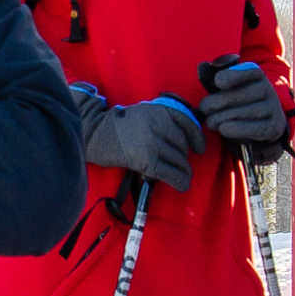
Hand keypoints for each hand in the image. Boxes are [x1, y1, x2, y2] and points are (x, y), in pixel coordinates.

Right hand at [82, 94, 205, 192]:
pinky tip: (182, 185)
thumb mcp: (143, 113)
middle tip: (179, 165)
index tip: (199, 149)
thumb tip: (185, 143)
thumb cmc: (118, 126)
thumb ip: (163, 121)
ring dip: (183, 171)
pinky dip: (179, 181)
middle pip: (182, 145)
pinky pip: (170, 172)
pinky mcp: (146, 160)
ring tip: (182, 177)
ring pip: (178, 160)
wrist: (95, 135)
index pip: (187, 122)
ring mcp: (152, 142)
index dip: (197, 137)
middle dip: (183, 158)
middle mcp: (158, 124)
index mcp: (159, 110)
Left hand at [195, 60, 288, 146]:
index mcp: (256, 74)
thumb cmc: (233, 102)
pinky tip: (223, 129)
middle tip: (204, 109)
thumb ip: (211, 75)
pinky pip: (254, 128)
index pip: (248, 71)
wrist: (255, 127)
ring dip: (221, 118)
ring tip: (211, 122)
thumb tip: (201, 66)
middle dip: (216, 102)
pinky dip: (237, 129)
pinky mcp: (274, 127)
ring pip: (244, 112)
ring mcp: (273, 108)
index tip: (218, 82)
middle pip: (240, 94)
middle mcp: (268, 89)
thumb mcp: (222, 87)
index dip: (233, 75)